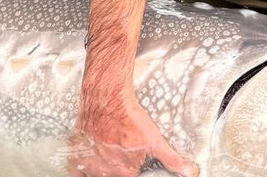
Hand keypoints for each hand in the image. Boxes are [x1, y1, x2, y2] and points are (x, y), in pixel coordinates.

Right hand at [69, 92, 198, 176]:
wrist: (106, 97)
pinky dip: (80, 172)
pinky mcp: (76, 154)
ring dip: (102, 170)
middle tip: (121, 156)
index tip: (132, 164)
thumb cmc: (129, 116)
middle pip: (112, 175)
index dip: (132, 170)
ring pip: (95, 175)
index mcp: (125, 172)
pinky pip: (75, 172)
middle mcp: (106, 172)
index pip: (130, 176)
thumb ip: (172, 159)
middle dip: (118, 168)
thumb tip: (191, 171)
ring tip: (108, 157)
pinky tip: (87, 167)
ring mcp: (89, 164)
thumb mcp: (155, 139)